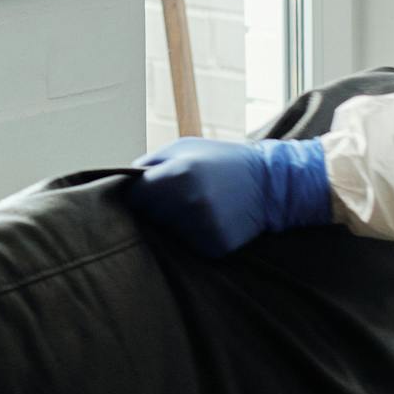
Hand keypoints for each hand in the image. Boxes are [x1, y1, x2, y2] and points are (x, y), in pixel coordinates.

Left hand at [131, 136, 331, 256]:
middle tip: (180, 198)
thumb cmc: (223, 161)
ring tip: (199, 207)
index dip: (141, 195)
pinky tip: (211, 220)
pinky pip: (190, 245)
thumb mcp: (186, 147)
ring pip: (169, 233)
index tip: (152, 193)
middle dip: (158, 209)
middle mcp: (188, 203)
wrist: (271, 183)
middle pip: (150, 217)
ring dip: (176, 224)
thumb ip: (151, 162)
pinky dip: (196, 236)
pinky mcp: (215, 246)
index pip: (135, 197)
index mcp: (177, 174)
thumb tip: (123, 180)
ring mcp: (202, 227)